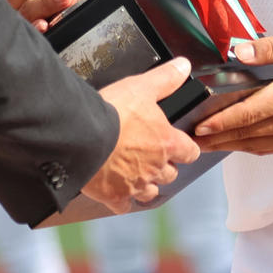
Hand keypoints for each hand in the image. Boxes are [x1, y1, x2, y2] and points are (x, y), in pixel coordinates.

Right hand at [87, 58, 202, 212]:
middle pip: (171, 174)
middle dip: (165, 166)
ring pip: (151, 192)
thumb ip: (165, 78)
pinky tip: (116, 190)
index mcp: (167, 142)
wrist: (82, 137)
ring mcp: (135, 184)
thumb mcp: (142, 87)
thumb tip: (184, 66)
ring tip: (136, 174)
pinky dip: (122, 199)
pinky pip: (124, 205)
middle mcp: (156, 167)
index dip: (185, 148)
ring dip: (147, 184)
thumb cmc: (112, 112)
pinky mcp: (114, 196)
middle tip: (152, 156)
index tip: (181, 145)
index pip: (190, 151)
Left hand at [193, 25, 272, 154]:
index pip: (248, 114)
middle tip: (192, 141)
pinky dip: (250, 146)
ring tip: (207, 144)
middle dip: (218, 138)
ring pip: (257, 145)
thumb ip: (269, 47)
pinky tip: (235, 143)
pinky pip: (271, 147)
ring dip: (230, 146)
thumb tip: (240, 52)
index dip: (221, 123)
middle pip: (247, 135)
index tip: (200, 127)